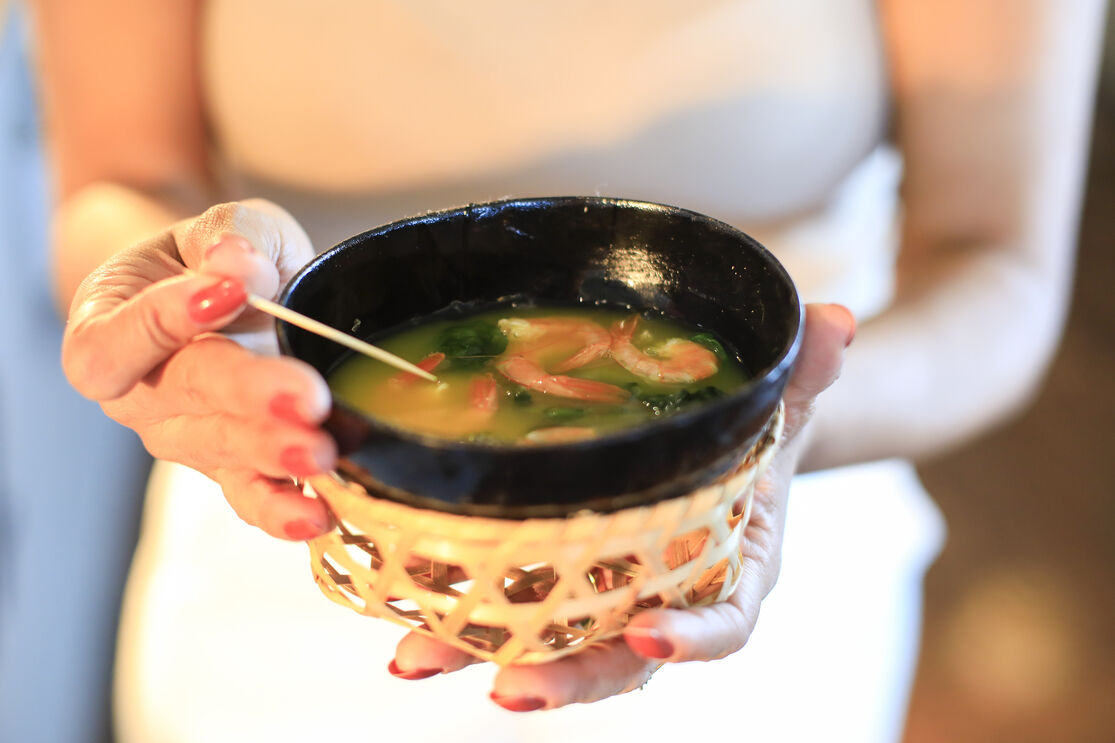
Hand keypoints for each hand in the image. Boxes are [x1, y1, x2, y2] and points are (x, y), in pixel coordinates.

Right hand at [61, 199, 337, 539]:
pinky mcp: (232, 467)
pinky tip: (320, 512)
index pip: (118, 338)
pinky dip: (285, 507)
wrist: (219, 296)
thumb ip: (229, 239)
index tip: (230, 291)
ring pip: (223, 451)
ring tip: (324, 455)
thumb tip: (235, 265)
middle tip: (305, 399)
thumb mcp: (220, 227)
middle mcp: (139, 398)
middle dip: (249, 398)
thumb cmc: (211, 257)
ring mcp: (185, 439)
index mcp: (107, 331)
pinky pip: (250, 494)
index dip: (167, 318)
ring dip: (276, 456)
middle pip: (186, 398)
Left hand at [387, 303, 855, 709]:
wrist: (715, 450)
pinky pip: (508, 602)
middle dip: (566, 678)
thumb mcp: (778, 404)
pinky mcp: (555, 577)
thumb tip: (838, 321)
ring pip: (550, 642)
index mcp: (732, 570)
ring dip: (479, 652)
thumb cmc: (750, 437)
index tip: (651, 639)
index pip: (726, 623)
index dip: (692, 640)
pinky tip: (399, 602)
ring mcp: (604, 595)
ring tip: (412, 658)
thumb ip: (803, 372)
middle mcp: (663, 598)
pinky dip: (456, 609)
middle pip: (619, 660)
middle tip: (508, 690)